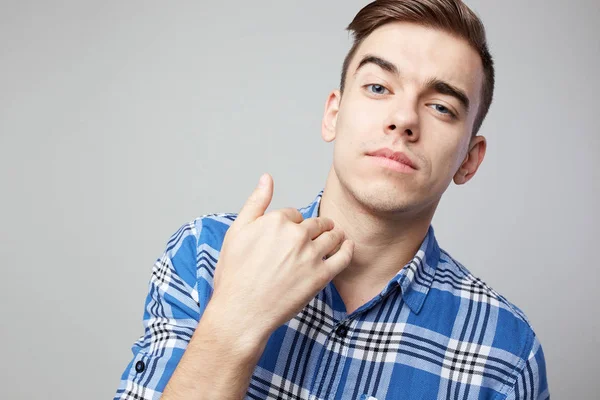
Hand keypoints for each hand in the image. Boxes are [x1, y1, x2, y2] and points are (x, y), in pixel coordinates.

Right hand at [209, 173, 353, 342]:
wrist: (241, 312)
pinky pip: (344, 257)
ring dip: (335, 235)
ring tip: (335, 238)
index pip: (294, 214)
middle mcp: (296, 235)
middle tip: (318, 234)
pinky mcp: (322, 276)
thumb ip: (255, 202)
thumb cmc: (235, 274)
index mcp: (276, 221)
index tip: (290, 235)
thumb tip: (267, 178)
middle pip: (316, 223)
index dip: (292, 223)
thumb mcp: (237, 232)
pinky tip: (348, 247)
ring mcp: (311, 255)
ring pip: (332, 236)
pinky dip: (348, 249)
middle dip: (317, 227)